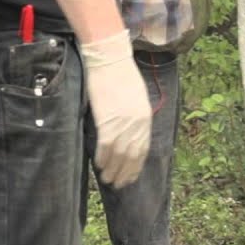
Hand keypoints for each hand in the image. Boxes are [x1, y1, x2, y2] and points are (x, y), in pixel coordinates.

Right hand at [82, 30, 151, 186]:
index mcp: (145, 119)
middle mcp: (136, 125)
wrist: (110, 60)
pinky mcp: (107, 122)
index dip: (136, 166)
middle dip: (125, 173)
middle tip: (118, 184)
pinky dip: (102, 159)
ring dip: (112, 170)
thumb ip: (136, 116)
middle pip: (131, 156)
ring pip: (118, 156)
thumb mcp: (137, 97)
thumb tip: (129, 132)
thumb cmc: (122, 75)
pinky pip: (105, 147)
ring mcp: (122, 125)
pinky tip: (99, 166)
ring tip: (107, 179)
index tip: (131, 176)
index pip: (142, 149)